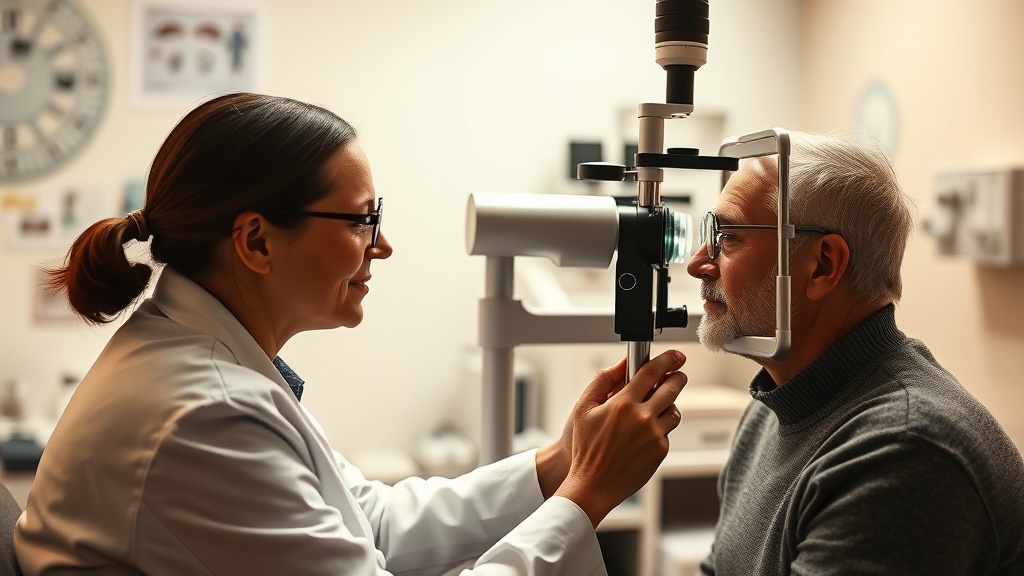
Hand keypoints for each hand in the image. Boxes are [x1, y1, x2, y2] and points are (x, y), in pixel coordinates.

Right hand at [554, 350, 685, 526]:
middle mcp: (642, 417)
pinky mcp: (660, 451)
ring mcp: (654, 435)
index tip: (676, 356)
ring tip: (656, 406)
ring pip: (674, 410)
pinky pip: (667, 431)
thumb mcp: (583, 408)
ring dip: (668, 404)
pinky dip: (660, 427)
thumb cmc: (585, 447)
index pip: (652, 372)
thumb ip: (602, 380)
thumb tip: (622, 364)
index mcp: (623, 403)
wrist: (593, 484)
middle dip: (677, 377)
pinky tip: (645, 433)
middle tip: (677, 374)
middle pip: (672, 387)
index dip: (667, 360)